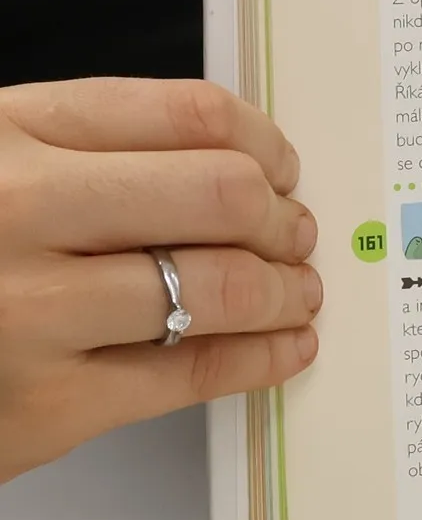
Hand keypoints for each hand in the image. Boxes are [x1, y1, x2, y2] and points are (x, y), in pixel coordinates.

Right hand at [0, 79, 319, 482]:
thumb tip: (227, 166)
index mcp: (5, 132)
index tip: (281, 167)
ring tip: (296, 294)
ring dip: (283, 291)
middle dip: (280, 218)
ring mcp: (31, 311)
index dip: (261, 141)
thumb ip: (78, 154)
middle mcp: (17, 209)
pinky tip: (283, 348)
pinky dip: (261, 358)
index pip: (183, 113)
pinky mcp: (46, 406)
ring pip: (218, 284)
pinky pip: (193, 372)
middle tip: (295, 235)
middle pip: (220, 193)